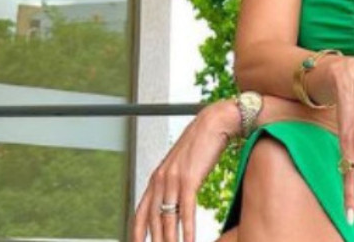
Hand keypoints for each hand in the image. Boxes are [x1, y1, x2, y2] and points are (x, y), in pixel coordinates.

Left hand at [131, 99, 237, 241]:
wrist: (215, 123)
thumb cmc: (202, 144)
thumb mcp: (182, 165)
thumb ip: (174, 181)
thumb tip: (175, 198)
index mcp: (157, 177)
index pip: (141, 211)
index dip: (138, 232)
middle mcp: (160, 179)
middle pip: (153, 219)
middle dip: (156, 240)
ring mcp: (173, 179)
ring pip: (167, 218)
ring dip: (170, 240)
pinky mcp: (189, 179)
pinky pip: (186, 210)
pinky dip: (188, 229)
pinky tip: (190, 240)